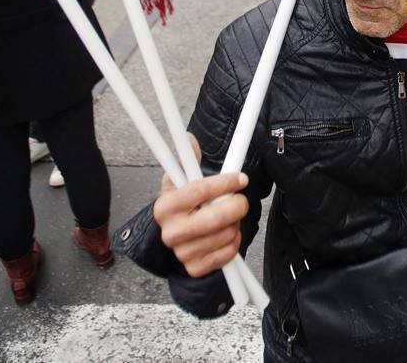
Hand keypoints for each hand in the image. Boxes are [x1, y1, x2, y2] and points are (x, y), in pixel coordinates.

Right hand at [153, 135, 249, 277]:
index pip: (199, 190)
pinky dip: (234, 241)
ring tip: (228, 218)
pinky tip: (227, 234)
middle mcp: (171, 231)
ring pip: (227, 234)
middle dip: (237, 205)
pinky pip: (228, 252)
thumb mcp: (180, 182)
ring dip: (236, 223)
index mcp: (165, 206)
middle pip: (217, 217)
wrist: (174, 240)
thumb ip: (187, 159)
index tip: (240, 178)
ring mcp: (182, 252)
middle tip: (241, 199)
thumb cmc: (182, 207)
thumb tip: (189, 138)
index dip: (225, 183)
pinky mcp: (195, 268)